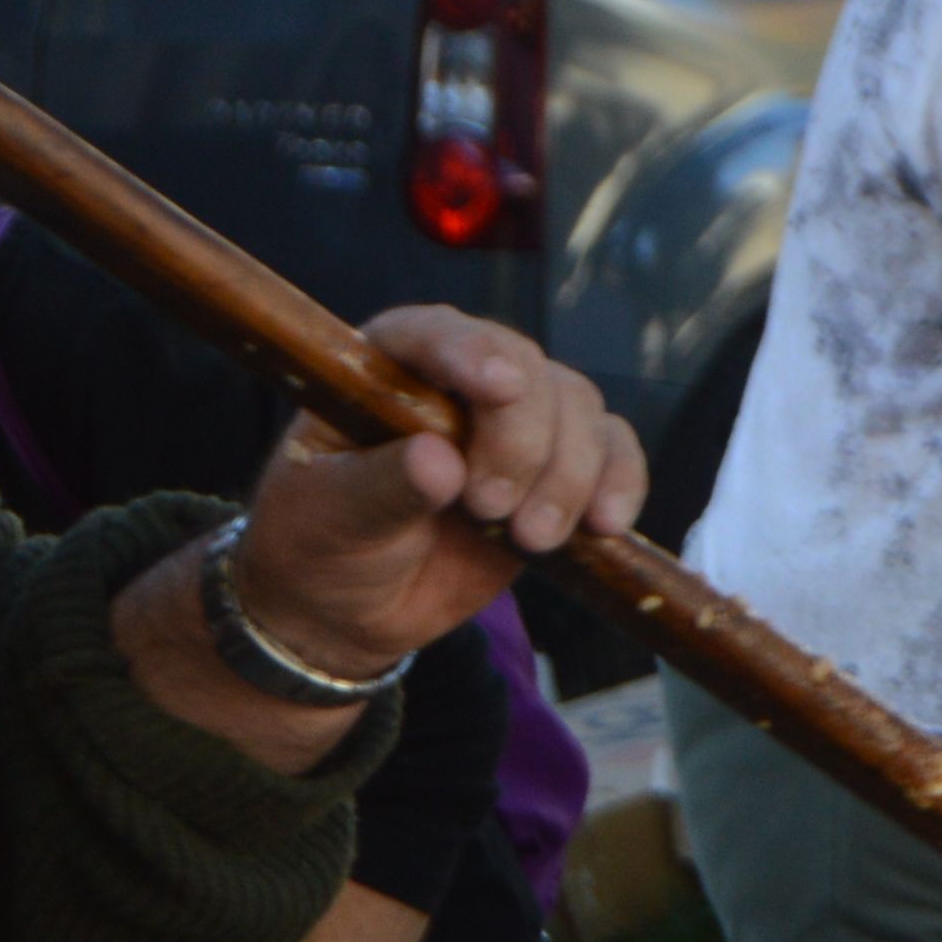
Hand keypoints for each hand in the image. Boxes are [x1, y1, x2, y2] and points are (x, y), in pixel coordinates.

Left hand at [220, 305, 649, 673]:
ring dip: (569, 474)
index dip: (471, 351)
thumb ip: (380, 486)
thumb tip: (438, 461)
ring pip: (577, 407)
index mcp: (386, 368)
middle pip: (526, 372)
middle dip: (524, 441)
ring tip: (532, 538)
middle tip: (490, 508)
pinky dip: (620, 481)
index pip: (435, 334)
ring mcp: (513, 422)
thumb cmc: (322, 545)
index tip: (498, 387)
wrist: (350, 608)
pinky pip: (613, 450)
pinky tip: (604, 524)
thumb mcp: (330, 517)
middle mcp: (457, 380)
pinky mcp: (556, 467)